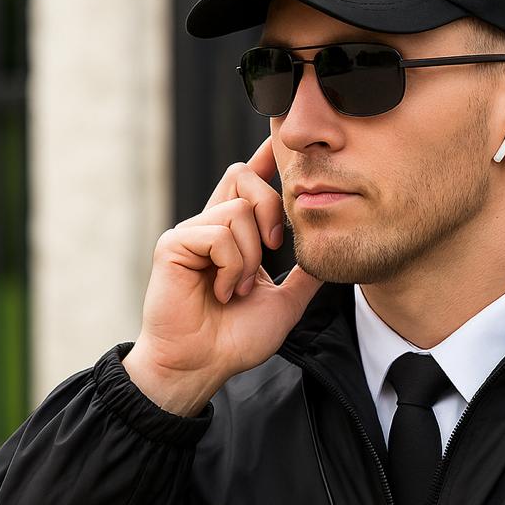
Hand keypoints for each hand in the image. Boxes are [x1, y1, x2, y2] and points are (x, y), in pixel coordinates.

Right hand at [122, 137, 321, 415]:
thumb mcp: (285, 302)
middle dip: (270, 207)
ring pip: (238, 211)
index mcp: (233, 235)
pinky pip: (218, 233)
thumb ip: (304, 275)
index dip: (264, 158)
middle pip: (243, 176)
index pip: (248, 182)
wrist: (203, 366)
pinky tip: (224, 291)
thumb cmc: (235, 339)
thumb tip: (331, 251)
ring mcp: (190, 233)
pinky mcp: (174, 245)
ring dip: (251, 256)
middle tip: (274, 248)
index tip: (280, 139)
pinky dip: (231, 266)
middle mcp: (210, 226)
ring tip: (239, 289)